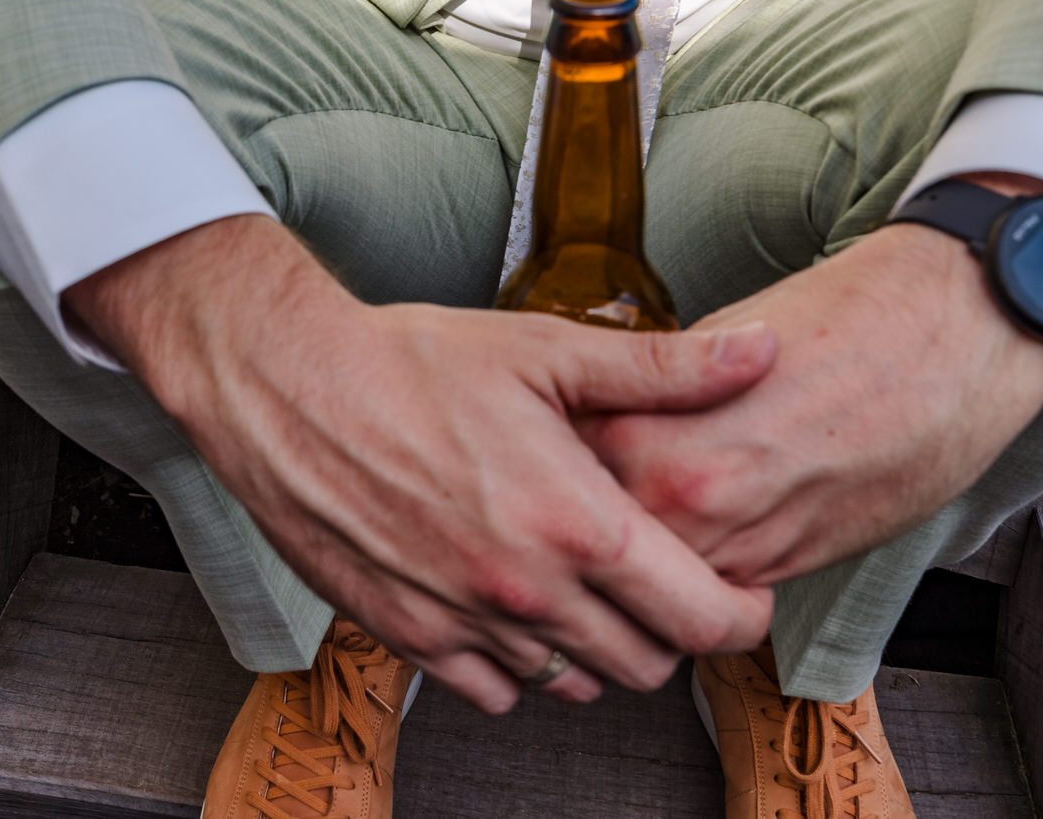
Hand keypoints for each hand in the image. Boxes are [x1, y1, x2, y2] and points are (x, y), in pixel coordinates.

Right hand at [65, 215, 776, 712]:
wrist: (285, 386)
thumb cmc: (410, 361)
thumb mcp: (546, 350)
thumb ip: (662, 369)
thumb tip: (757, 356)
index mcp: (577, 523)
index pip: (702, 617)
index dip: (742, 613)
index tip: (740, 589)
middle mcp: (527, 590)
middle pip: (646, 664)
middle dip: (672, 629)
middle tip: (661, 578)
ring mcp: (464, 621)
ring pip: (572, 684)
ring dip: (595, 646)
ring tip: (585, 586)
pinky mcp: (407, 634)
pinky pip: (493, 691)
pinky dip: (519, 663)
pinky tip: (513, 604)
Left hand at [578, 192, 1042, 586]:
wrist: (949, 338)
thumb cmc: (836, 321)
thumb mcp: (704, 347)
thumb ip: (645, 396)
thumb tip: (593, 417)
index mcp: (652, 438)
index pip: (554, 479)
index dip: (536, 471)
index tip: (525, 462)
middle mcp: (686, 505)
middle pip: (587, 547)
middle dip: (568, 531)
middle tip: (554, 509)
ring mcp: (739, 547)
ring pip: (647, 585)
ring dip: (626, 566)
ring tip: (612, 534)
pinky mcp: (788, 568)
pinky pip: (710, 591)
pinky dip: (688, 577)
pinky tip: (687, 543)